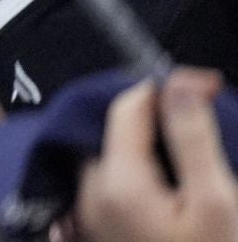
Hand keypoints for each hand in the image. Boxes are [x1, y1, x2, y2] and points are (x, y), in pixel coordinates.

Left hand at [71, 70, 237, 241]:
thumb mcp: (218, 200)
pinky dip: (131, 170)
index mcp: (115, 181)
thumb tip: (181, 81)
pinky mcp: (97, 235)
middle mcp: (88, 195)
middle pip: (109, 130)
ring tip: (182, 144)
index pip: (127, 106)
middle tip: (195, 114)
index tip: (206, 87)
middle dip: (149, 116)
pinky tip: (163, 176)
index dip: (167, 89)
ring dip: (139, 143)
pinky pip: (106, 186)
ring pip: (106, 157)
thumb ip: (192, 136)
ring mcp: (88, 219)